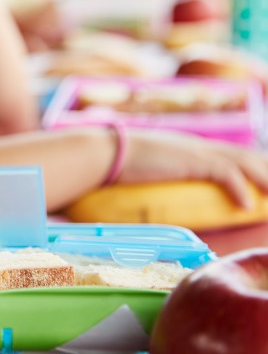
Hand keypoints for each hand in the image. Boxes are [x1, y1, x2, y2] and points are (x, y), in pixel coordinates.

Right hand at [119, 130, 267, 207]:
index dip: (253, 167)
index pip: (232, 154)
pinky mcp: (191, 160)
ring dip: (264, 180)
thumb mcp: (145, 173)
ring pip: (245, 162)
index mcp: (190, 148)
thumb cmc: (115, 165)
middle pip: (247, 156)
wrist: (103, 152)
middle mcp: (198, 146)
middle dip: (265, 172)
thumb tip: (152, 207)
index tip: (262, 185)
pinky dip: (240, 189)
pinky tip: (246, 206)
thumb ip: (158, 183)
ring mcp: (196, 151)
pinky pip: (227, 173)